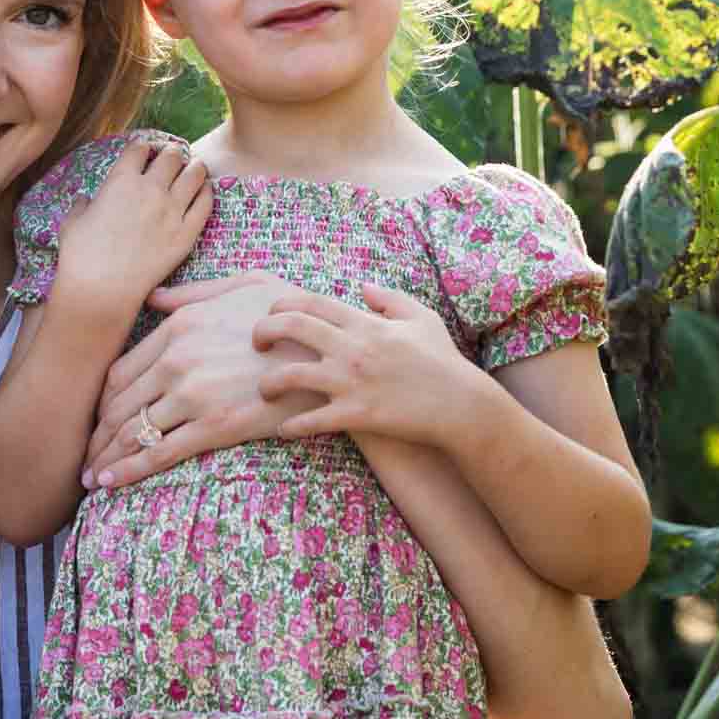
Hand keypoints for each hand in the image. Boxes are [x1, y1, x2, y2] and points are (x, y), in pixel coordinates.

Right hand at [52, 139, 209, 316]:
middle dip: (172, 153)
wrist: (101, 289)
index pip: (139, 148)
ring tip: (194, 169)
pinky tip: (204, 191)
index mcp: (120, 181)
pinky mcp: (187, 234)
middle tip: (172, 159)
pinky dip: (206, 193)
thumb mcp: (72, 222)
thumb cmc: (80, 256)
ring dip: (195, 167)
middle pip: (172, 155)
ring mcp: (172, 211)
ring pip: (195, 174)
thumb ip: (81, 205)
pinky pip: (205, 204)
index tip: (144, 152)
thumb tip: (85, 200)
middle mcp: (150, 189)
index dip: (143, 147)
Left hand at [81, 272, 325, 489]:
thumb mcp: (245, 285)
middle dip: (96, 435)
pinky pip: (160, 452)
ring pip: (132, 431)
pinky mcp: (215, 426)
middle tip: (82, 455)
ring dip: (105, 457)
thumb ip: (194, 293)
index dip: (102, 401)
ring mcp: (194, 394)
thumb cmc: (294, 316)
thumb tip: (153, 299)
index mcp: (178, 327)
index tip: (95, 419)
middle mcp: (177, 359)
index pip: (120, 371)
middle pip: (118, 404)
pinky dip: (128, 471)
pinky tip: (110, 484)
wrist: (336, 353)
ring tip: (90, 475)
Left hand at [254, 283, 479, 444]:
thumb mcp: (421, 319)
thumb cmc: (442, 361)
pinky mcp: (356, 414)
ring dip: (268, 384)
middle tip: (256, 344)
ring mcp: (351, 382)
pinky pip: (311, 421)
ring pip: (290, 375)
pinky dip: (292, 427)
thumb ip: (389, 300)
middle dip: (263, 332)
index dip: (280, 305)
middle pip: (291, 327)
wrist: (462, 405)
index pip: (310, 302)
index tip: (270, 316)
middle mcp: (352, 348)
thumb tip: (362, 288)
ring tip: (264, 392)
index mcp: (364, 323)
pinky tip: (284, 430)